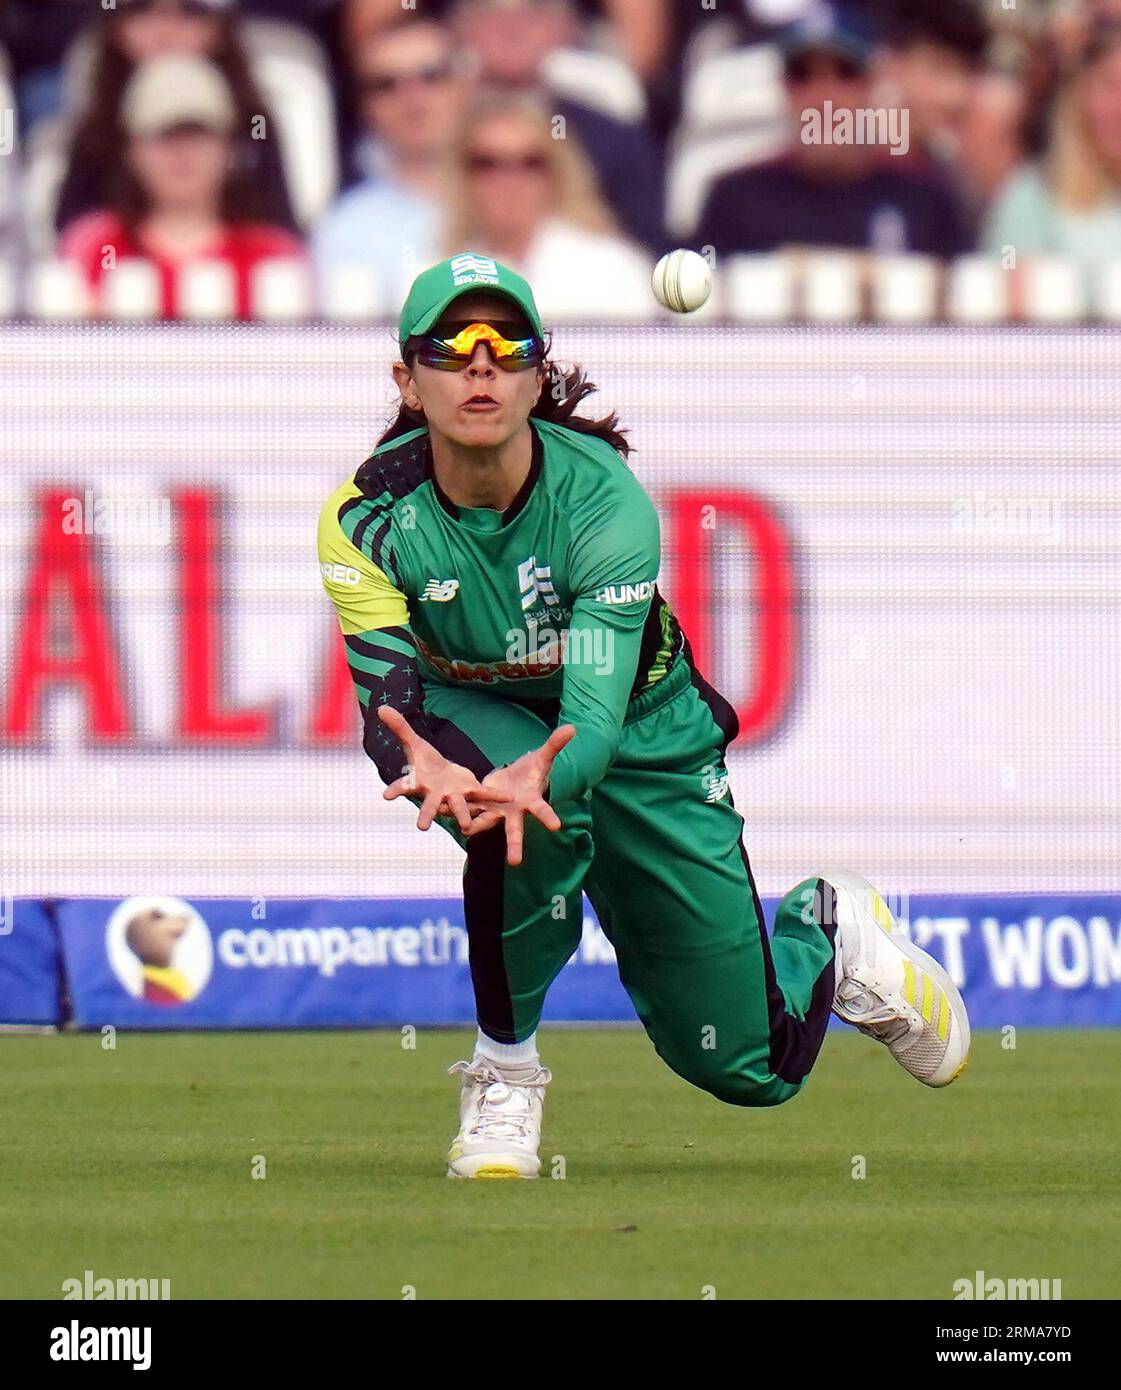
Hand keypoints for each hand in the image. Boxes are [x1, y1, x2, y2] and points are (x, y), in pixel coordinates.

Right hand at [377, 706, 509, 831]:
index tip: (385, 796)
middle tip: (421, 827)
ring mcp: (454, 796)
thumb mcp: (414, 743)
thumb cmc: (426, 763)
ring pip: (457, 807)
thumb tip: (380, 708)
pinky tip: (508, 798)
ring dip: (461, 816)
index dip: (394, 790)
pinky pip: (484, 794)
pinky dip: (495, 796)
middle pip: (429, 806)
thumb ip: (399, 728)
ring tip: (465, 826)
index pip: (403, 786)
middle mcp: (435, 795)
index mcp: (419, 783)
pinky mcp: (472, 792)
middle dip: (425, 815)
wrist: (444, 775)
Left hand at [463, 724, 575, 866]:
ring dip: (475, 826)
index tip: (557, 826)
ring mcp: (496, 810)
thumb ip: (555, 744)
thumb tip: (572, 727)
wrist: (515, 778)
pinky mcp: (480, 803)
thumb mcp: (543, 757)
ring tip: (466, 830)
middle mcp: (514, 812)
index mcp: (531, 801)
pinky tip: (441, 811)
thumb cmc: (532, 770)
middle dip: (515, 845)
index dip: (549, 817)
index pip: (543, 810)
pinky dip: (455, 809)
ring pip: (485, 821)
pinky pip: (468, 808)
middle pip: (516, 831)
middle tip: (515, 862)